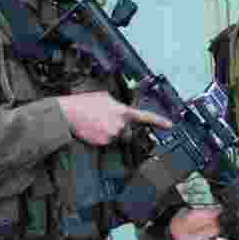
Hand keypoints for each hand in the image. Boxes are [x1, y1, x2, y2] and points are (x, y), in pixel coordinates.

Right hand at [57, 91, 172, 145]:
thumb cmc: (84, 103)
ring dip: (109, 132)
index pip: (145, 117)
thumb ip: (117, 104)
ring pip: (116, 137)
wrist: (68, 113)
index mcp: (123, 111)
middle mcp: (121, 124)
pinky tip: (92, 129)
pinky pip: (107, 142)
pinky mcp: (104, 143)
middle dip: (121, 128)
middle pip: (128, 131)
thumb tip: (120, 109)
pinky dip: (101, 137)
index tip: (170, 125)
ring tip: (96, 123)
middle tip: (105, 120)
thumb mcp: (104, 97)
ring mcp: (113, 135)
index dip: (159, 121)